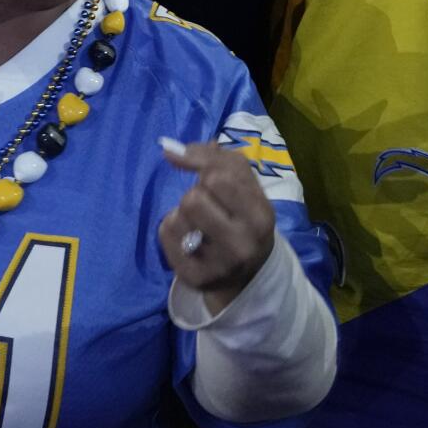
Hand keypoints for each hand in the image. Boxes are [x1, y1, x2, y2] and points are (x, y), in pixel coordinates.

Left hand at [157, 139, 278, 313]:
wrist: (246, 275)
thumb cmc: (242, 217)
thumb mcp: (244, 185)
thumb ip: (214, 158)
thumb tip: (170, 150)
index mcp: (261, 216)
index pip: (220, 176)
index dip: (206, 168)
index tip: (207, 175)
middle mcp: (243, 244)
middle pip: (194, 198)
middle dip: (196, 194)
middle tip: (208, 206)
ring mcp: (219, 265)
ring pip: (178, 215)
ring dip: (182, 212)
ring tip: (198, 223)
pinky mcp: (195, 277)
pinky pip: (166, 234)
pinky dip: (171, 228)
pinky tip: (188, 239)